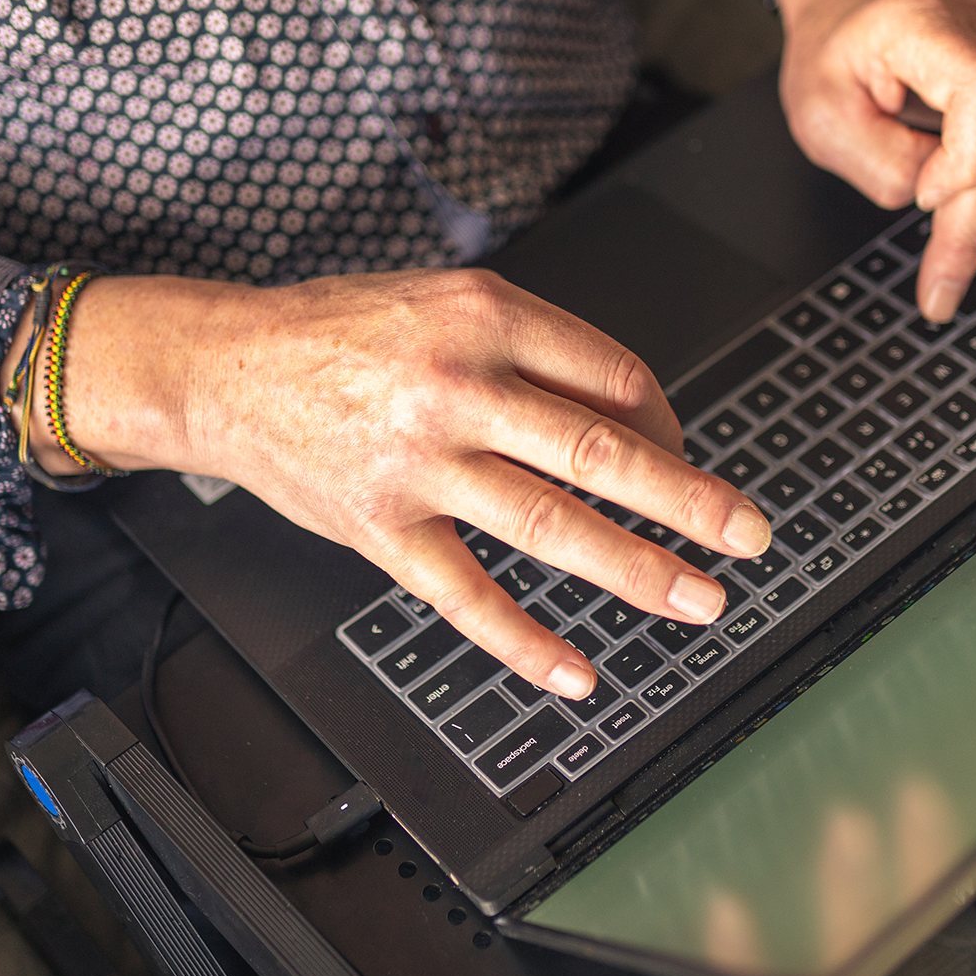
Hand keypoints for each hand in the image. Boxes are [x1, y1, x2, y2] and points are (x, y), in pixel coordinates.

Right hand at [7, 270, 772, 698]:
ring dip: (638, 570)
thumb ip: (532, 351)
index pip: (614, 377)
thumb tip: (632, 418)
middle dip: (691, 501)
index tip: (686, 457)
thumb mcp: (444, 303)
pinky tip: (576, 671)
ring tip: (699, 600)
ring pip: (551, 525)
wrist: (225, 365)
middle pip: (602, 451)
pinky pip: (467, 596)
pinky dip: (525, 642)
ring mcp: (418, 462)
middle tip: (750, 536)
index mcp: (486, 314)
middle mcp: (459, 386)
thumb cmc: (343, 332)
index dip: (669, 424)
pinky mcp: (380, 527)